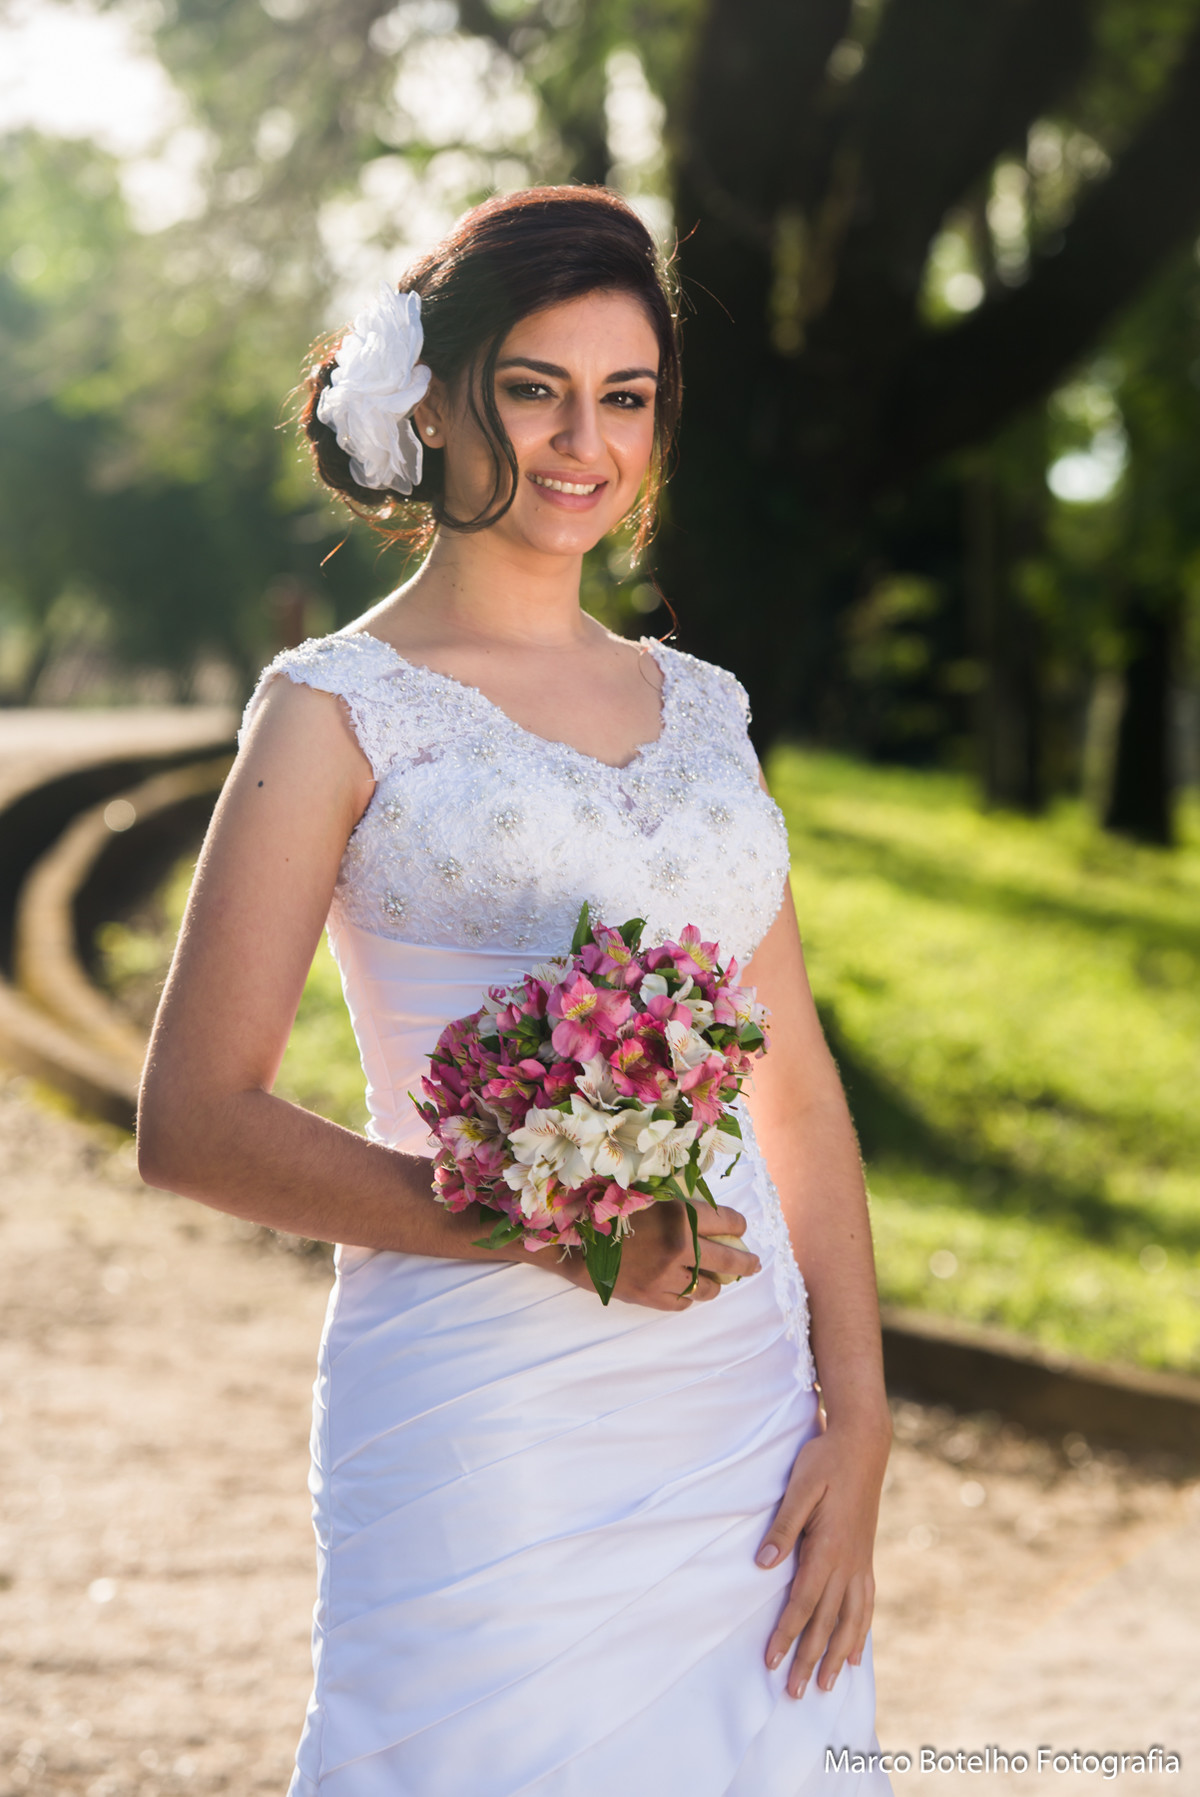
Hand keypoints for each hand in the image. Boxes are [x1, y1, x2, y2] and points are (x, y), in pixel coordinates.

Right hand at [552, 1199, 760, 1310]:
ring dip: (714, 1283)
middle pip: (728, 1260)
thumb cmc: (607, 1207)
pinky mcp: (650, 1297)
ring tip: (715, 1279)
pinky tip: (684, 1289)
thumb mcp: (647, 1193)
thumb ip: (679, 1204)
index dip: (738, 1224)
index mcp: (679, 1215)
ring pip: (707, 1287)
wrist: (570, 1239)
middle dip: (746, 1263)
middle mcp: (678, 1247)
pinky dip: (687, 1297)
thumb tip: (710, 1213)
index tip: (739, 1228)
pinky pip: (683, 1303)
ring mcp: (665, 1276)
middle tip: (754, 1264)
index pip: (728, 1221)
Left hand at [756, 1414, 890, 1698]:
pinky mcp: (865, 1556)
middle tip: (795, 1693)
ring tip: (826, 1685)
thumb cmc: (825, 1460)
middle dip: (809, 1658)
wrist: (863, 1443)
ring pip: (850, 1619)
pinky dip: (860, 1631)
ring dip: (835, 1654)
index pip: (804, 1602)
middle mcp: (847, 1562)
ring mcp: (860, 1561)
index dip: (787, 1633)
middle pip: (826, 1620)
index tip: (772, 1662)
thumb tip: (763, 1564)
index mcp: (827, 1547)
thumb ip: (783, 1526)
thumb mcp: (799, 1486)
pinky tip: (855, 1652)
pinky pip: (865, 1603)